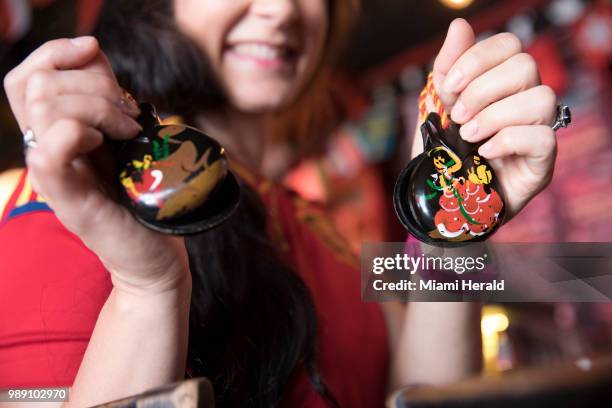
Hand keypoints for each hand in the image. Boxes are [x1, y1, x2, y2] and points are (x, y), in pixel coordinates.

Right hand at [3, 37, 188, 292]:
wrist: (154, 252)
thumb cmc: (142, 195)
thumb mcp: (123, 135)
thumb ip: (104, 96)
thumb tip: (93, 54)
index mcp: (54, 135)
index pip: (25, 77)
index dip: (55, 52)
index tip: (94, 51)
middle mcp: (45, 152)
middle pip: (36, 84)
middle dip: (93, 85)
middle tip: (129, 117)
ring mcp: (52, 177)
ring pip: (44, 107)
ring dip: (98, 107)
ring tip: (128, 132)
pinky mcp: (69, 200)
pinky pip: (49, 151)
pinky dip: (81, 133)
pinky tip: (109, 144)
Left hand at [427, 19, 556, 218]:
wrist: (442, 196)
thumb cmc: (444, 150)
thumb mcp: (436, 107)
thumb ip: (448, 68)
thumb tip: (459, 25)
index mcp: (501, 82)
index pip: (509, 44)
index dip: (479, 58)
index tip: (450, 86)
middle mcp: (525, 100)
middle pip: (525, 66)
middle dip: (482, 90)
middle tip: (458, 117)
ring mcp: (537, 130)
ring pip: (541, 97)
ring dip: (495, 116)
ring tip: (468, 137)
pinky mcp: (542, 162)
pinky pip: (543, 137)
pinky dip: (507, 141)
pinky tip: (484, 152)